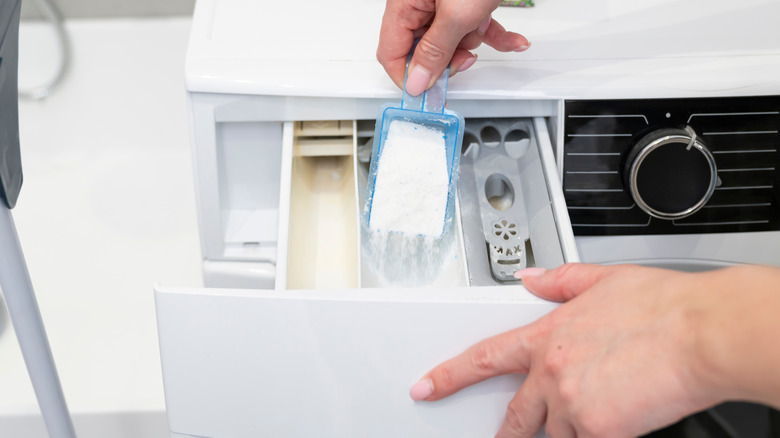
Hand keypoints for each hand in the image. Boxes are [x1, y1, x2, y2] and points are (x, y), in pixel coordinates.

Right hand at [377, 0, 529, 95]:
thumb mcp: (458, 14)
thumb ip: (435, 52)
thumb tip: (416, 81)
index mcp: (405, 3)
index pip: (390, 52)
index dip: (407, 76)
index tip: (426, 92)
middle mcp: (421, 2)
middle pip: (422, 48)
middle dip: (446, 60)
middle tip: (463, 63)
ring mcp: (444, 1)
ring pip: (451, 39)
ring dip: (473, 47)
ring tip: (485, 40)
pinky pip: (474, 25)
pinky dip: (495, 36)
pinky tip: (513, 40)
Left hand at [408, 263, 728, 437]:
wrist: (700, 334)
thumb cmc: (661, 307)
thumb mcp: (601, 279)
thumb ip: (558, 281)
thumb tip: (530, 279)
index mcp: (547, 336)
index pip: (484, 359)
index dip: (450, 375)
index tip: (428, 386)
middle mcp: (552, 372)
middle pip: (515, 414)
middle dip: (509, 430)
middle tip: (504, 437)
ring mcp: (571, 404)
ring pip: (556, 432)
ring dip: (569, 426)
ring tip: (597, 410)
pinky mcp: (597, 429)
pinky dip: (597, 434)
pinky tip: (618, 417)